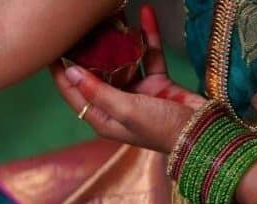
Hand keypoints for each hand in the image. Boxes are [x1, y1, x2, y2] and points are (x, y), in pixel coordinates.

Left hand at [50, 5, 207, 153]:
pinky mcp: (158, 82)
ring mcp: (138, 93)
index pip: (75, 95)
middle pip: (97, 76)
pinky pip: (149, 56)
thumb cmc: (162, 129)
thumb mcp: (126, 110)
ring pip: (123, 62)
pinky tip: (145, 17)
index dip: (62, 75)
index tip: (52, 53)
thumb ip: (99, 91)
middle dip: (90, 54)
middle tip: (81, 32)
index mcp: (103, 119)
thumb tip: (71, 73)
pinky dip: (148, 38)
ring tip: (110, 20)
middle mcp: (117, 106)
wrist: (204, 132)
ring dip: (120, 42)